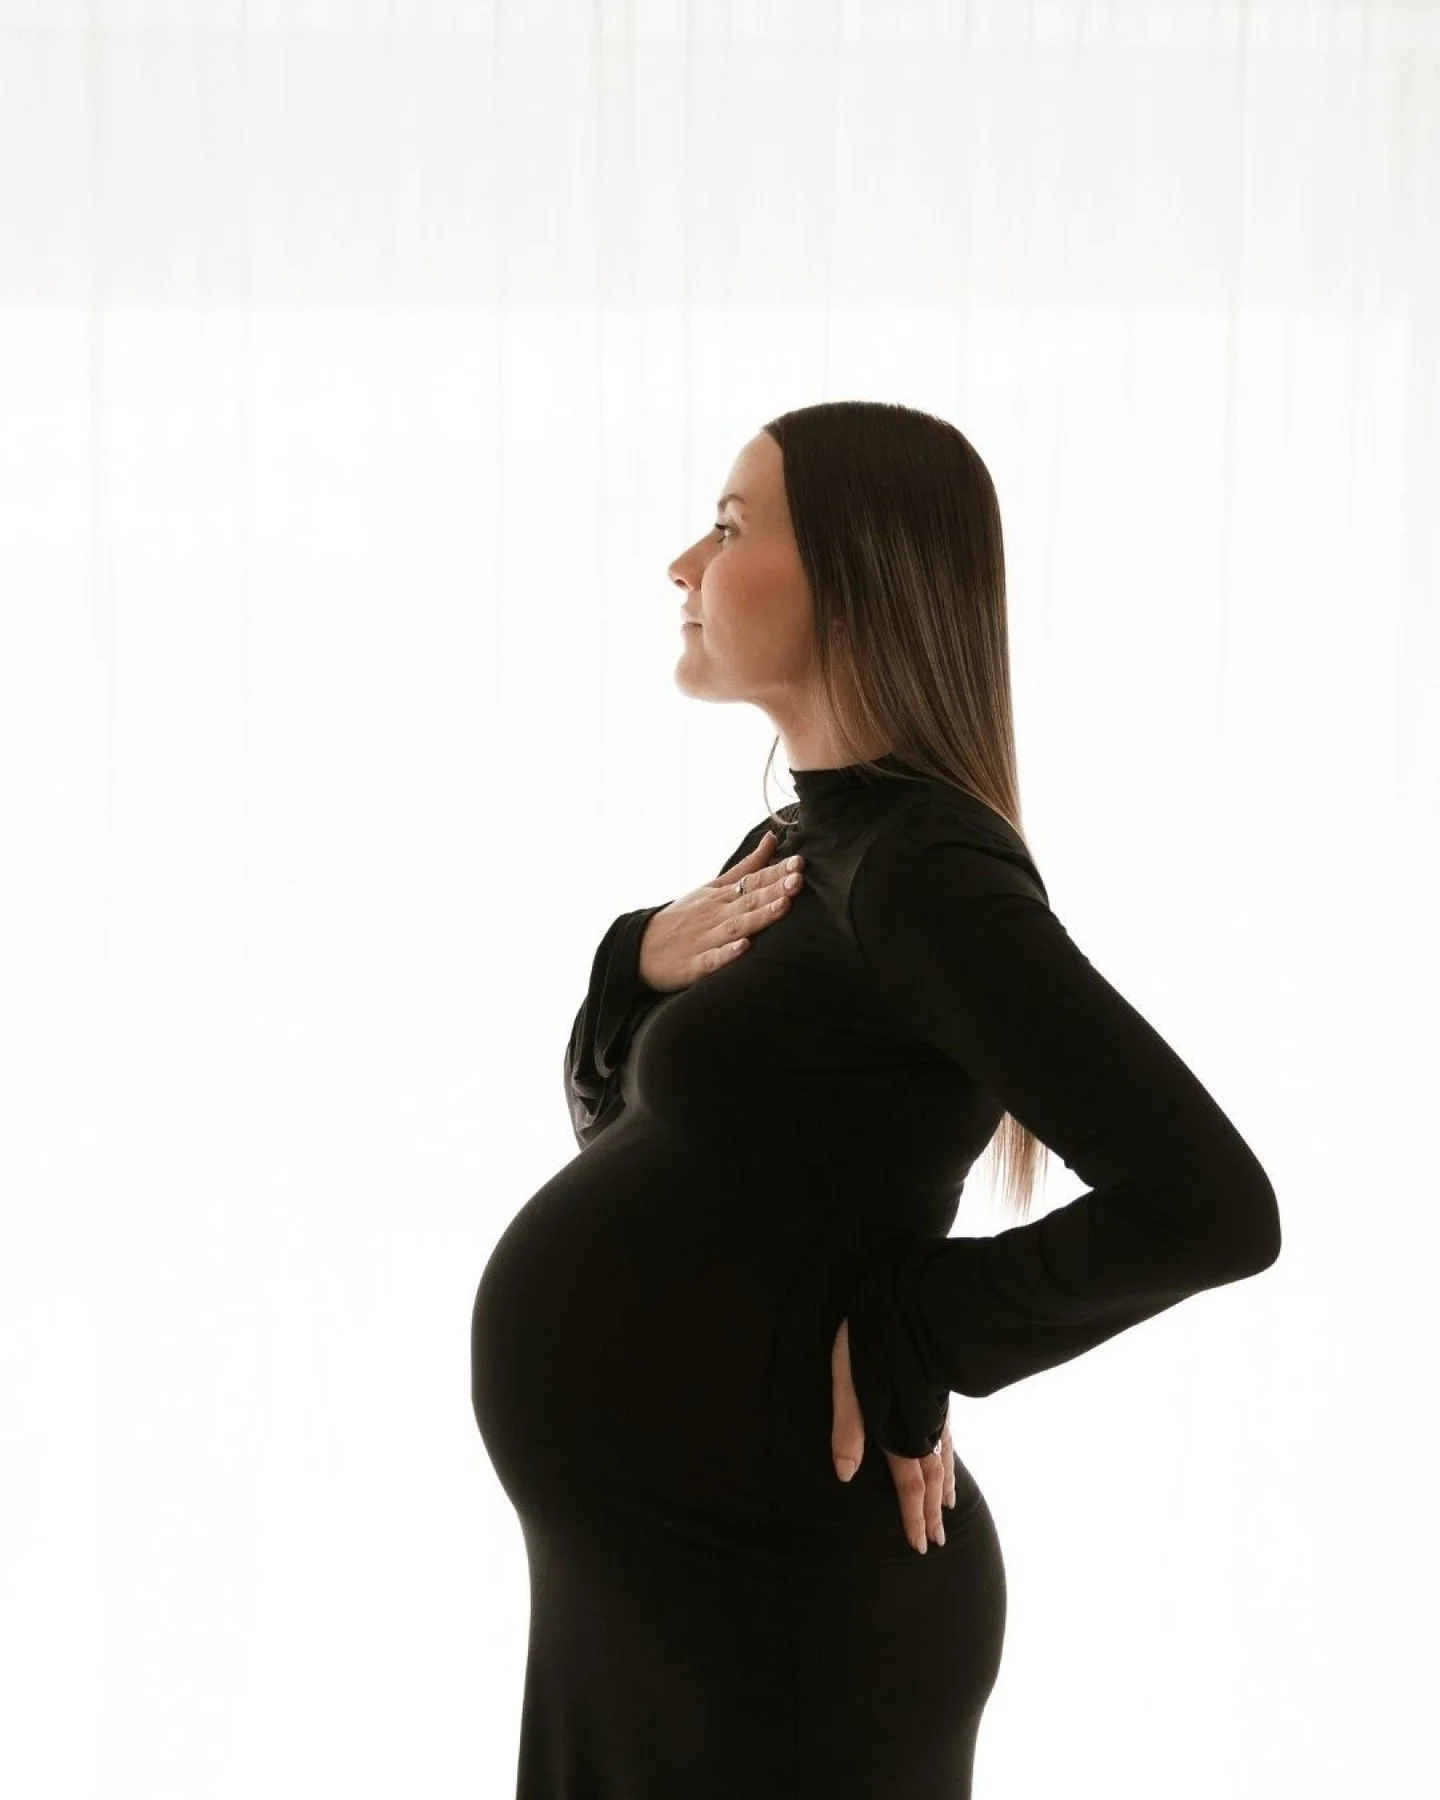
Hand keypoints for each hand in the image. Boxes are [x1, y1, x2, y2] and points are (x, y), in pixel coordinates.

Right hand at [638, 829, 805, 993]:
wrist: (639, 948)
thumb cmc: (683, 917)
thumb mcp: (712, 887)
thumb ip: (746, 866)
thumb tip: (773, 838)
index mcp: (720, 897)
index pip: (752, 881)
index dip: (777, 873)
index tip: (800, 863)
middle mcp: (714, 915)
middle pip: (748, 900)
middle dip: (774, 890)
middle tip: (798, 880)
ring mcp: (703, 940)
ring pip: (735, 927)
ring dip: (759, 917)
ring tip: (782, 907)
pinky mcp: (692, 965)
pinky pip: (711, 960)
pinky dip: (727, 954)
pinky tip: (743, 947)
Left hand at [830, 1315, 953, 1553]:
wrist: (912, 1297)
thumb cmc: (870, 1336)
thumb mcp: (847, 1377)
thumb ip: (848, 1426)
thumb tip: (844, 1475)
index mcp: (899, 1425)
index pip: (910, 1482)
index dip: (914, 1515)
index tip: (920, 1546)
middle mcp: (923, 1422)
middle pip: (932, 1476)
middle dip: (932, 1511)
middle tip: (936, 1541)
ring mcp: (934, 1406)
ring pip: (944, 1455)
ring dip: (945, 1486)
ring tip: (949, 1508)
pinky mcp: (937, 1389)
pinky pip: (948, 1434)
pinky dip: (950, 1455)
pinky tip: (948, 1455)